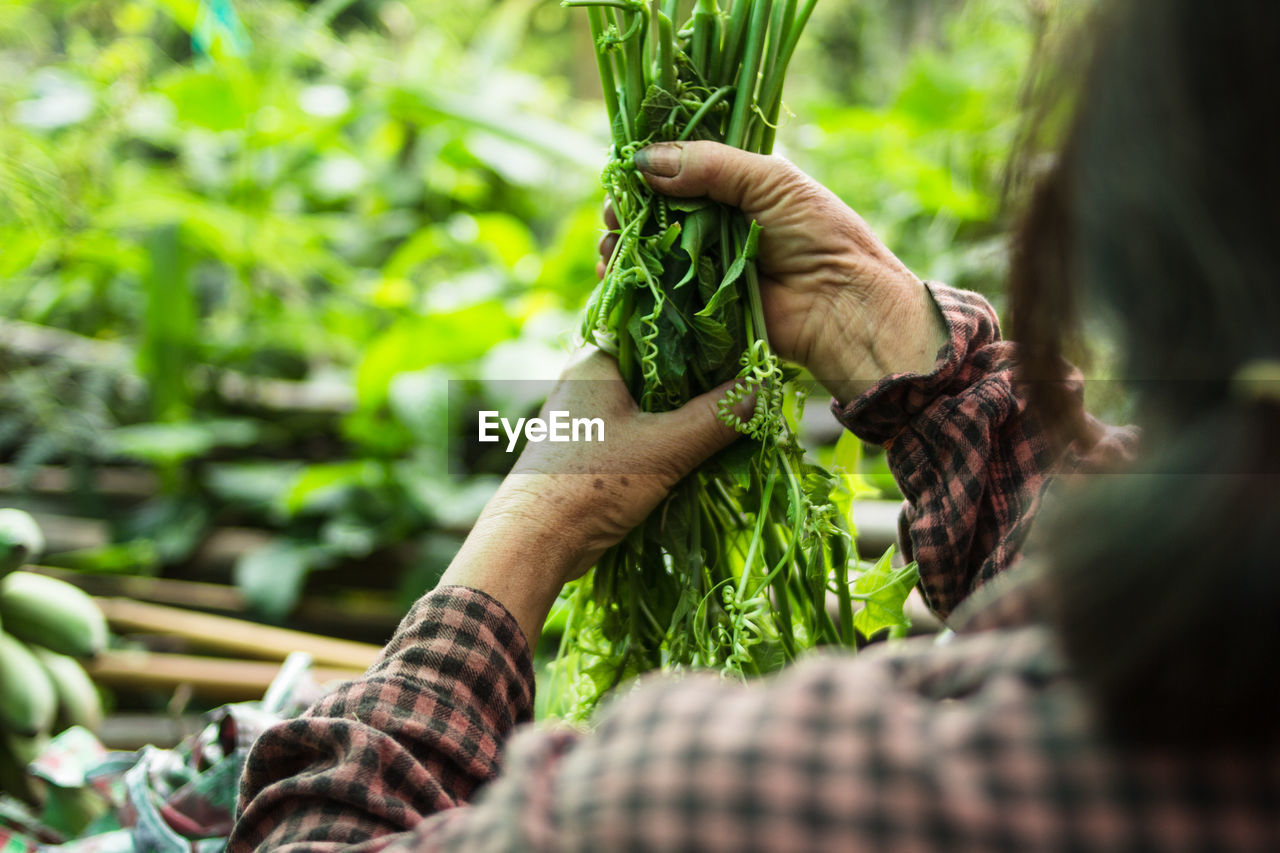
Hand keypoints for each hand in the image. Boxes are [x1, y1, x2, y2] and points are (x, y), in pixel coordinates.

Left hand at [439, 348, 741, 642]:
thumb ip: (716, 418)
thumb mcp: (664, 449)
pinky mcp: (594, 446)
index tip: (745, 340)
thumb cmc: (590, 485)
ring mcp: (590, 414)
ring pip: (653, 401)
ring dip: (688, 412)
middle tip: (750, 379)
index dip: (702, 332)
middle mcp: (589, 378)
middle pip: (660, 366)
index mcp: (596, 359)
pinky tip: (705, 446)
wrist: (534, 542)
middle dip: (701, 378)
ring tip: (736, 412)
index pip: (657, 326)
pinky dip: (671, 436)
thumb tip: (762, 387)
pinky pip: (643, 429)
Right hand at [597, 140, 945, 402]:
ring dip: (623, 247)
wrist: (845, 305)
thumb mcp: (770, 182)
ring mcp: (704, 267)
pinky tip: (615, 276)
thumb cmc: (820, 235)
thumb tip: (644, 161)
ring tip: (613, 247)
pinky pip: (656, 293)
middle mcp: (713, 226)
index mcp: (733, 189)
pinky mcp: (699, 307)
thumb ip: (710, 165)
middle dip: (626, 212)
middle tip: (614, 216)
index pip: (676, 172)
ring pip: (647, 252)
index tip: (623, 175)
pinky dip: (631, 285)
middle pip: (652, 213)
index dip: (646, 171)